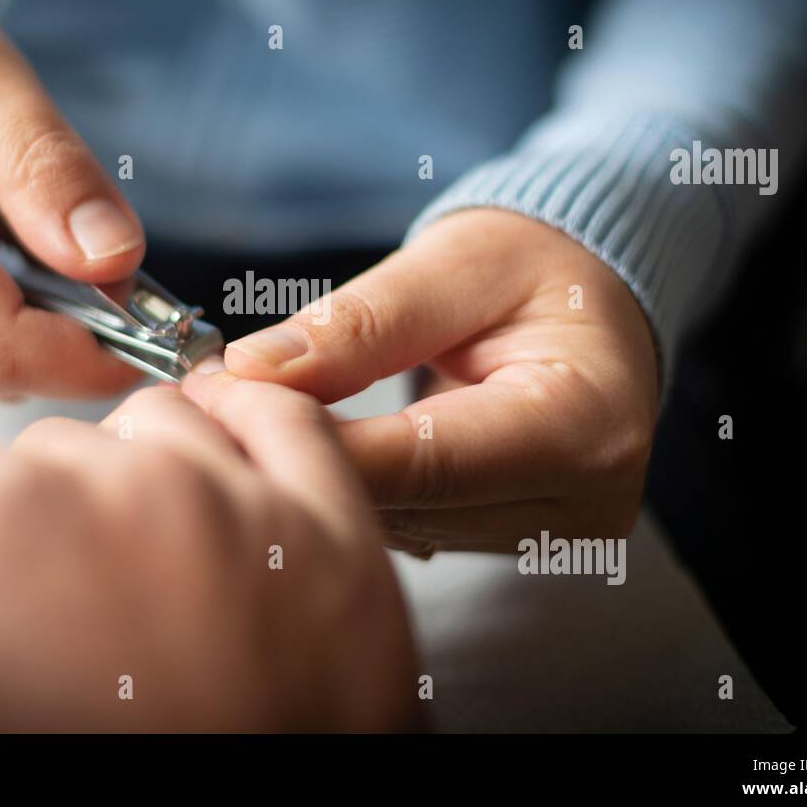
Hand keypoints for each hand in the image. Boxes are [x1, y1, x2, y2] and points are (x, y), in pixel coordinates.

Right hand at [0, 373, 418, 731]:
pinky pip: (285, 420)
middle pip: (51, 454)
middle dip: (37, 523)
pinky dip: (250, 421)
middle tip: (56, 617)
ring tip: (140, 569)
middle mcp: (124, 486)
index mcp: (3, 524)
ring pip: (162, 425)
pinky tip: (227, 465)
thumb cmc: (86, 804)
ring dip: (139, 475)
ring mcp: (240, 501)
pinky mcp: (333, 533)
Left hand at [224, 208, 660, 553]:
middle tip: (213, 402)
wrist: (593, 304)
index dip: (313, 438)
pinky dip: (356, 486)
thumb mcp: (456, 263)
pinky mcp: (514, 544)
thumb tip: (251, 372)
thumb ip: (361, 323)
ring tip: (256, 413)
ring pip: (397, 528)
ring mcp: (549, 537)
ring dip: (322, 474)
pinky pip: (409, 527)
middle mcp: (579, 504)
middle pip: (406, 507)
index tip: (220, 404)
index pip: (424, 461)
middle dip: (303, 455)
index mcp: (584, 426)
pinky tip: (313, 441)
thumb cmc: (535, 267)